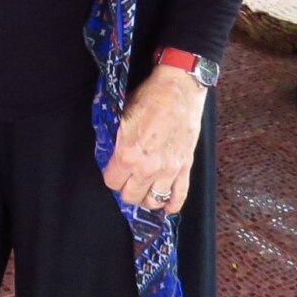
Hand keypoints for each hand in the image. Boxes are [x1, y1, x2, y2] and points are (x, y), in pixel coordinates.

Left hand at [101, 64, 207, 214]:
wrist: (178, 90)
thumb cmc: (149, 98)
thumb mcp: (122, 115)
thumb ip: (116, 138)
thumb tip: (111, 149)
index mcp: (128, 154)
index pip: (112, 181)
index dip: (111, 176)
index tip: (113, 170)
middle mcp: (147, 168)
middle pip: (131, 196)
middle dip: (126, 189)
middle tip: (127, 180)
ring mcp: (168, 171)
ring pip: (153, 200)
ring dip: (146, 197)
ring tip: (143, 190)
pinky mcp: (185, 168)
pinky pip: (179, 197)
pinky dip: (172, 204)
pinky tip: (166, 205)